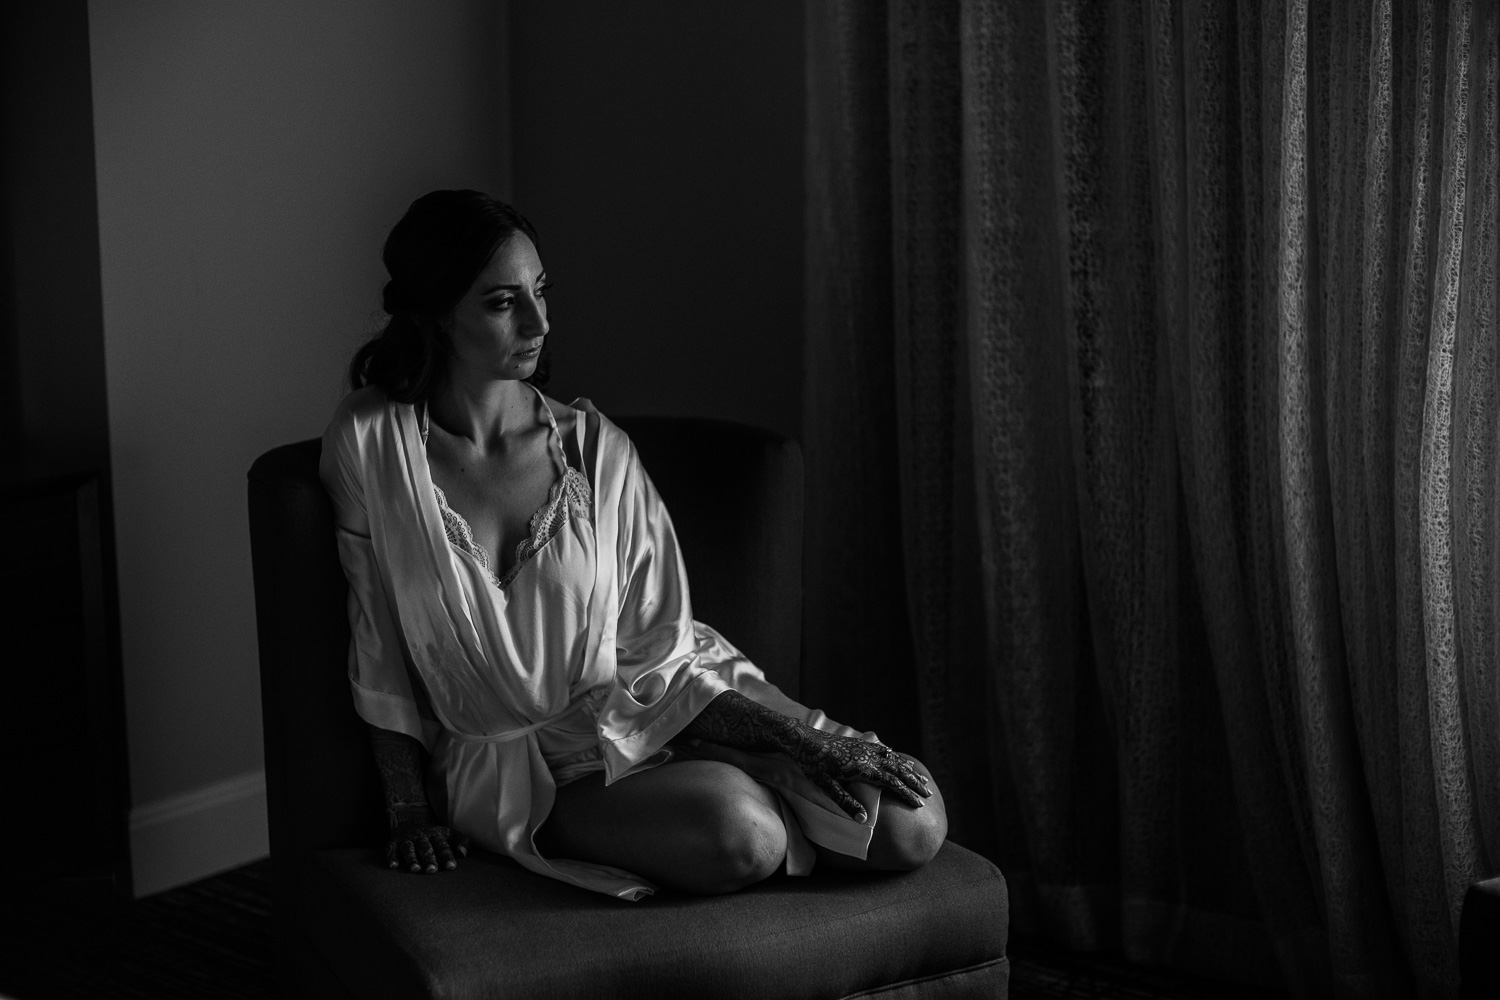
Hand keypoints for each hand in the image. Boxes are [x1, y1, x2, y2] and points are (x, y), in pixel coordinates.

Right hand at [385, 811, 468, 873]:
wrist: (410, 821)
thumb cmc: (434, 835)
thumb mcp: (449, 834)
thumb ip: (460, 841)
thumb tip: (463, 854)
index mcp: (436, 835)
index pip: (442, 845)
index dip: (447, 856)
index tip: (451, 866)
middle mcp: (421, 837)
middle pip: (425, 847)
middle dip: (429, 858)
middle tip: (432, 869)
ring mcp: (406, 839)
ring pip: (409, 848)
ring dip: (412, 859)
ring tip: (415, 869)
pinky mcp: (393, 843)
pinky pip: (391, 850)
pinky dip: (391, 857)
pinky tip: (393, 866)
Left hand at [783, 727, 930, 821]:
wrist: (802, 739)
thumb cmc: (812, 765)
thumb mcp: (825, 787)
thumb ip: (845, 803)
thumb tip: (863, 820)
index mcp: (863, 769)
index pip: (892, 783)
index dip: (907, 794)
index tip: (920, 804)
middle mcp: (868, 757)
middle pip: (898, 771)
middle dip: (914, 782)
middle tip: (929, 793)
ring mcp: (865, 748)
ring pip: (893, 760)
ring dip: (908, 770)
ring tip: (921, 778)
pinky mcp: (859, 744)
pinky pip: (883, 750)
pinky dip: (895, 757)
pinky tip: (899, 760)